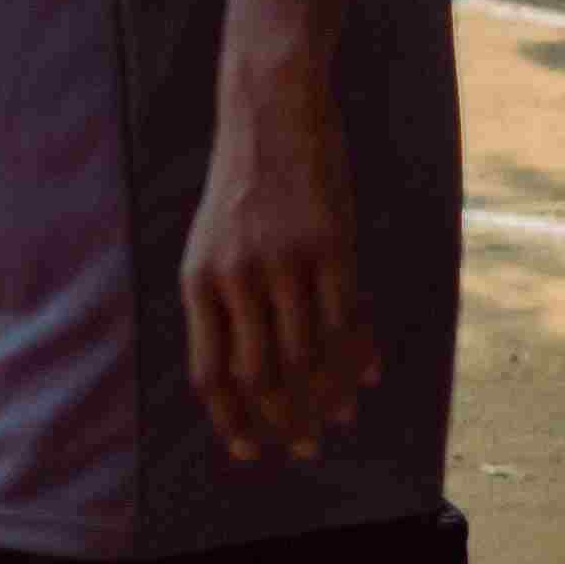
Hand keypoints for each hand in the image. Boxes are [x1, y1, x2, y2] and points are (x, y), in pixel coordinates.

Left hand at [180, 68, 374, 465]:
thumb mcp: (212, 244)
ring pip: (308, 354)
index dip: (230, 421)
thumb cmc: (242, 185)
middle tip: (304, 451)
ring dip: (324, 398)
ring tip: (336, 425)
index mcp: (198, 282)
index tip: (248, 452)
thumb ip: (226, 304)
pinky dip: (357, 356)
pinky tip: (366, 381)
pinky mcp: (331, 244)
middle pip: (260, 375)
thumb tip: (251, 373)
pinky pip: (347, 317)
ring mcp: (286, 262)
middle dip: (282, 422)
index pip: (209, 374)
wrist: (270, 111)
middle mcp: (237, 278)